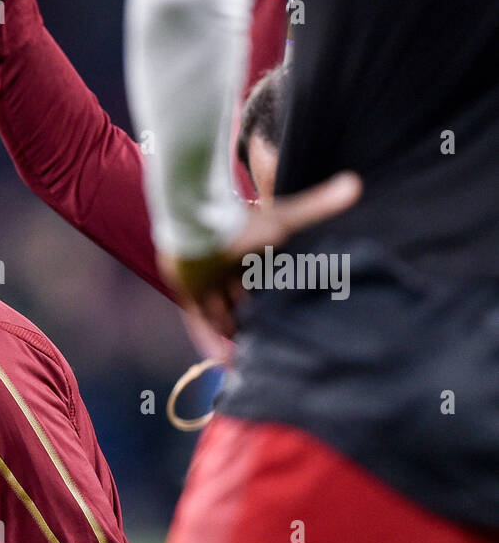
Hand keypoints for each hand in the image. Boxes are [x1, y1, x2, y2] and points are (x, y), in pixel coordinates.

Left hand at [158, 172, 361, 336]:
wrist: (197, 226)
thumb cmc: (242, 225)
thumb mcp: (283, 221)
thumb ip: (316, 207)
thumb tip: (355, 185)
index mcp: (251, 256)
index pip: (264, 283)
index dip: (274, 300)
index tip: (289, 316)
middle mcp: (229, 270)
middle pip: (244, 300)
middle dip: (254, 318)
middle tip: (269, 340)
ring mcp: (207, 282)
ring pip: (222, 313)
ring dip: (234, 330)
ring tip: (249, 354)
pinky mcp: (189, 293)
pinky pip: (199, 321)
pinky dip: (207, 338)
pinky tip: (220, 358)